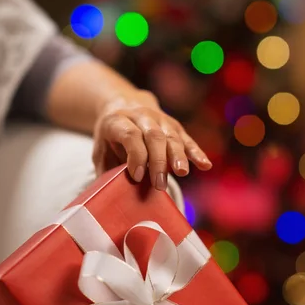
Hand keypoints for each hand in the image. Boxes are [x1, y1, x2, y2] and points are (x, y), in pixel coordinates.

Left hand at [92, 90, 212, 189]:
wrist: (123, 105)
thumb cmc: (110, 137)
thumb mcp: (100, 150)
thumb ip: (106, 170)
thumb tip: (112, 199)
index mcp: (118, 121)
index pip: (131, 135)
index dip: (136, 155)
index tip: (137, 176)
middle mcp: (141, 116)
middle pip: (154, 136)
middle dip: (158, 161)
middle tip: (159, 184)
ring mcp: (160, 119)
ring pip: (172, 136)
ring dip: (178, 156)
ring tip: (182, 173)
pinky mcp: (174, 125)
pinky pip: (187, 139)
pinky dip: (196, 152)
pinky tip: (205, 165)